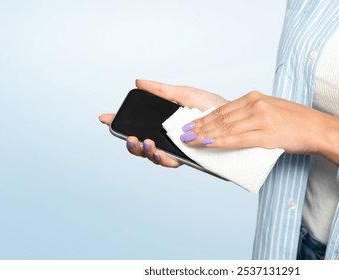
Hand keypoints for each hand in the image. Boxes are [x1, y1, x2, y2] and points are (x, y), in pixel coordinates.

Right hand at [99, 79, 227, 167]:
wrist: (233, 118)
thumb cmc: (211, 106)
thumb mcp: (184, 94)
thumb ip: (161, 91)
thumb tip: (139, 82)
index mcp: (162, 122)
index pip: (136, 124)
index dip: (119, 123)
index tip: (105, 118)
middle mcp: (166, 137)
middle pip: (140, 144)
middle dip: (130, 143)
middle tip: (129, 137)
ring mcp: (176, 149)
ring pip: (152, 156)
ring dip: (144, 151)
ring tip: (144, 142)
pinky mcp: (187, 159)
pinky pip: (170, 162)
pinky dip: (161, 158)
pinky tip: (159, 151)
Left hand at [179, 91, 338, 164]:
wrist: (318, 128)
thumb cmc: (295, 121)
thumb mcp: (270, 110)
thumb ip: (251, 114)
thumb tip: (231, 125)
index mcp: (255, 98)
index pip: (223, 109)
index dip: (204, 119)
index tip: (190, 125)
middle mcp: (256, 104)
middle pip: (221, 118)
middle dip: (199, 127)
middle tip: (183, 134)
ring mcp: (261, 118)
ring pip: (226, 128)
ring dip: (205, 135)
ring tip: (190, 140)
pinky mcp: (267, 134)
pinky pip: (238, 139)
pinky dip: (220, 142)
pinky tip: (207, 144)